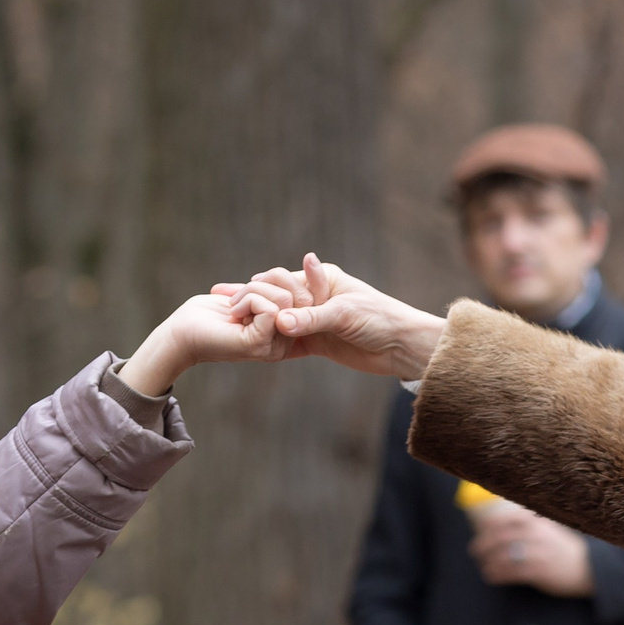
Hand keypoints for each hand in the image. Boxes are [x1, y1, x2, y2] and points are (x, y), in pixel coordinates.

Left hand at [117, 290, 296, 395]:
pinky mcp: (259, 345)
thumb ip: (274, 288)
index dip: (283, 279)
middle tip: (238, 296)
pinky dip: (247, 299)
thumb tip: (305, 262)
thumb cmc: (209, 314)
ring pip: (284, 299)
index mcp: (286, 333)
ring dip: (252, 290)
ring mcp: (274, 347)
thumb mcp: (249, 295)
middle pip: (300, 295)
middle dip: (266, 282)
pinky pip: (269, 307)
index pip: (306, 295)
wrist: (180, 334)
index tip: (252, 285)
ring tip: (233, 305)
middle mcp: (285, 344)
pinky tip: (233, 311)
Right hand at [214, 254, 446, 381]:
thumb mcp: (344, 315)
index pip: (281, 280)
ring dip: (257, 323)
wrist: (403, 346)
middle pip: (275, 299)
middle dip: (249, 303)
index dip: (256, 289)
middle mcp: (316, 297)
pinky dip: (272, 343)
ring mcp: (316, 320)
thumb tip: (279, 322)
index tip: (232, 296)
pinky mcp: (319, 342)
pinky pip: (290, 342)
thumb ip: (311, 319)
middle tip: (221, 310)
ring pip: (279, 321)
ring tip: (227, 326)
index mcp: (322, 278)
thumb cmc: (381, 319)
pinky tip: (250, 345)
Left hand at [469, 507, 593, 597]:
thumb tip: (499, 525)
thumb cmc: (563, 550)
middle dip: (483, 544)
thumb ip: (527, 525)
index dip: (489, 526)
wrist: (588, 568)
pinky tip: (491, 576)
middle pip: (500, 537)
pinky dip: (497, 574)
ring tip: (484, 566)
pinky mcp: (538, 571)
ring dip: (488, 561)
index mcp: (536, 522)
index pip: (505, 519)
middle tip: (475, 551)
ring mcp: (537, 553)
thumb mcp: (547, 530)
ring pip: (503, 555)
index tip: (480, 531)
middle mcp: (535, 534)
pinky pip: (510, 572)